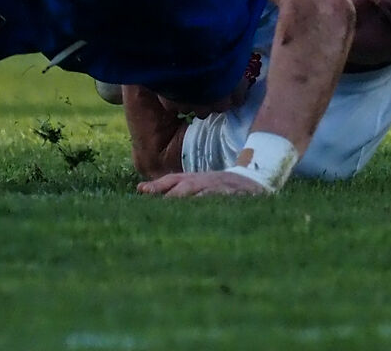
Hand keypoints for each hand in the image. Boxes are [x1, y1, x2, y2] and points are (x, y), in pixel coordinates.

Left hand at [137, 170, 270, 198]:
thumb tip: (139, 189)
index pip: (173, 180)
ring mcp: (220, 188)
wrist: (251, 179)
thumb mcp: (193, 183)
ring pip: (204, 194)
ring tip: (180, 210)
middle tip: (160, 206)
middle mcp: (204, 181)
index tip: (141, 191)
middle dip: (173, 195)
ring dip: (193, 201)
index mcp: (193, 178)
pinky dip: (216, 205)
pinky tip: (208, 213)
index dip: (158, 185)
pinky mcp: (235, 196)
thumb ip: (168, 187)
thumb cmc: (215, 185)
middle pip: (186, 186)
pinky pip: (224, 201)